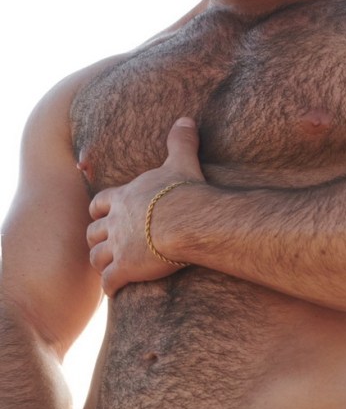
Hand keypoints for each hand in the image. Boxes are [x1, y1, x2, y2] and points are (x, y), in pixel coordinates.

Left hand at [86, 117, 203, 296]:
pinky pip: (110, 282)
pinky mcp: (126, 268)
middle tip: (105, 244)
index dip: (100, 211)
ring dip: (100, 263)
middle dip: (96, 239)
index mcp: (124, 197)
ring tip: (108, 268)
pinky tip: (116, 289)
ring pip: (96, 257)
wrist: (189, 220)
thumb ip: (181, 141)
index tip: (103, 215)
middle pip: (92, 232)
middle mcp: (115, 222)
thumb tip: (186, 119)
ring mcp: (118, 246)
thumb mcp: (182, 161)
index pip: (100, 203)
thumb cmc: (185, 191)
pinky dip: (110, 286)